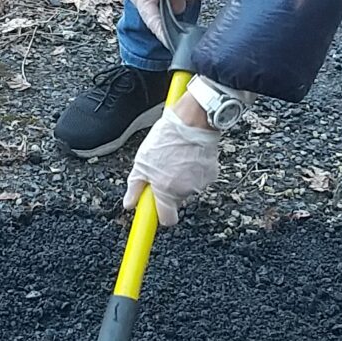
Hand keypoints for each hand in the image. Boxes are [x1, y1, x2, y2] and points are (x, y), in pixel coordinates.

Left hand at [122, 102, 223, 226]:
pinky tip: (188, 155)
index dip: (160, 214)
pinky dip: (194, 170)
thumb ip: (135, 186)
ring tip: (175, 158)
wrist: (192, 120)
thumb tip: (129, 203)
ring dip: (182, 178)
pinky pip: (200, 177)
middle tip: (163, 170)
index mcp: (167, 190)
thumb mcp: (142, 161)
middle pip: (177, 201)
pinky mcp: (212, 173)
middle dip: (169, 189)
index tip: (155, 208)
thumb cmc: (167, 138)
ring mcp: (201, 182)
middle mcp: (186, 190)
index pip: (167, 219)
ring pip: (189, 188)